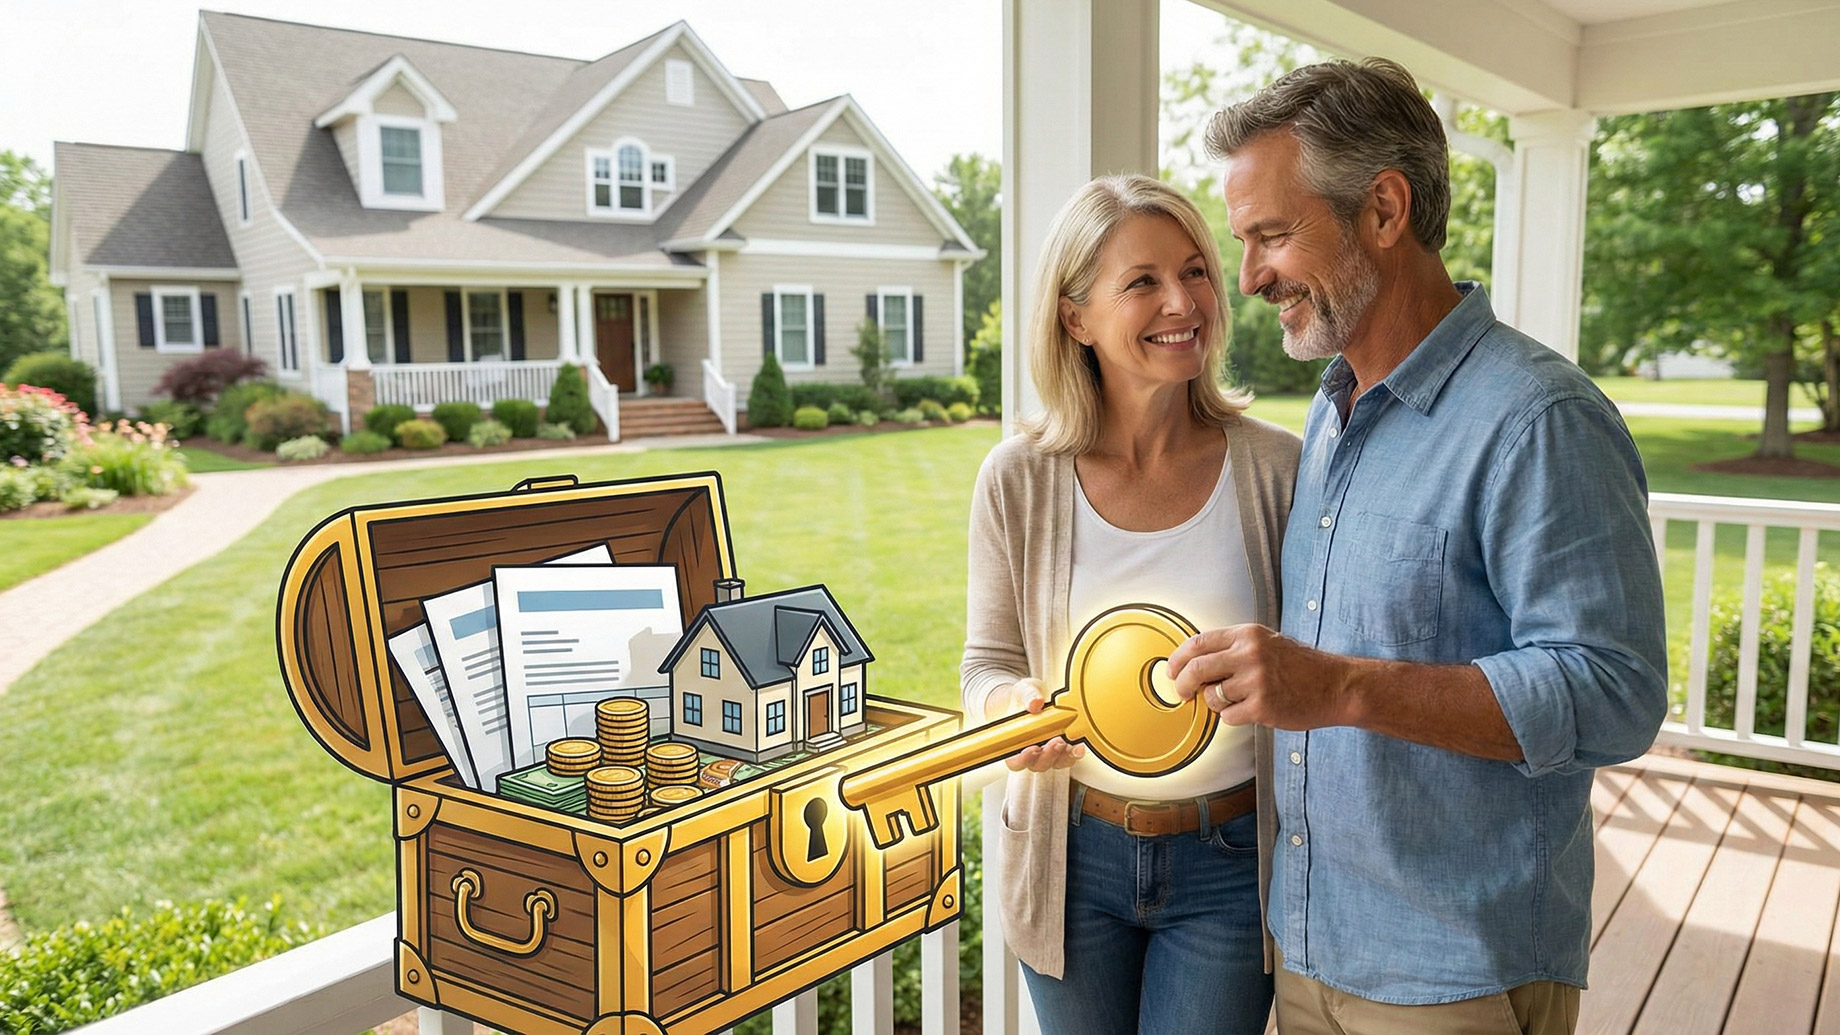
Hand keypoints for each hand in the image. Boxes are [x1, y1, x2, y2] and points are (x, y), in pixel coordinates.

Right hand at [998, 678, 1086, 771]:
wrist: (1037, 695)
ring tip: (1068, 740)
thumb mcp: (1023, 691)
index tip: (1033, 748)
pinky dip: (1075, 753)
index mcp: (1015, 742)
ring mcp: (1048, 751)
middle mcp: (1031, 752)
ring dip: (1063, 755)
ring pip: (1055, 763)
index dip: (1023, 759)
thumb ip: (1028, 696)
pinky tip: (1079, 744)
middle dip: (1048, 755)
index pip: (1014, 761)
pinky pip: (1069, 756)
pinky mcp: (1063, 748)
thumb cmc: (1025, 697)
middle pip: (1037, 764)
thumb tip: (1035, 702)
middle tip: (1056, 741)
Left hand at [1166, 623, 1355, 729]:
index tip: (1172, 671)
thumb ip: (1233, 648)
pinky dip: (1233, 717)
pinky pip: (1229, 716)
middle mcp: (1250, 654)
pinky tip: (1251, 710)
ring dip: (1217, 703)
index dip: (1178, 659)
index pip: (1198, 643)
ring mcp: (1256, 681)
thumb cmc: (1301, 666)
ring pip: (1212, 697)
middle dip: (1182, 684)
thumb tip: (1194, 663)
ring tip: (1237, 700)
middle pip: (1196, 669)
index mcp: (1248, 634)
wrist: (1336, 685)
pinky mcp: (1262, 706)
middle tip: (1182, 693)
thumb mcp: (1267, 642)